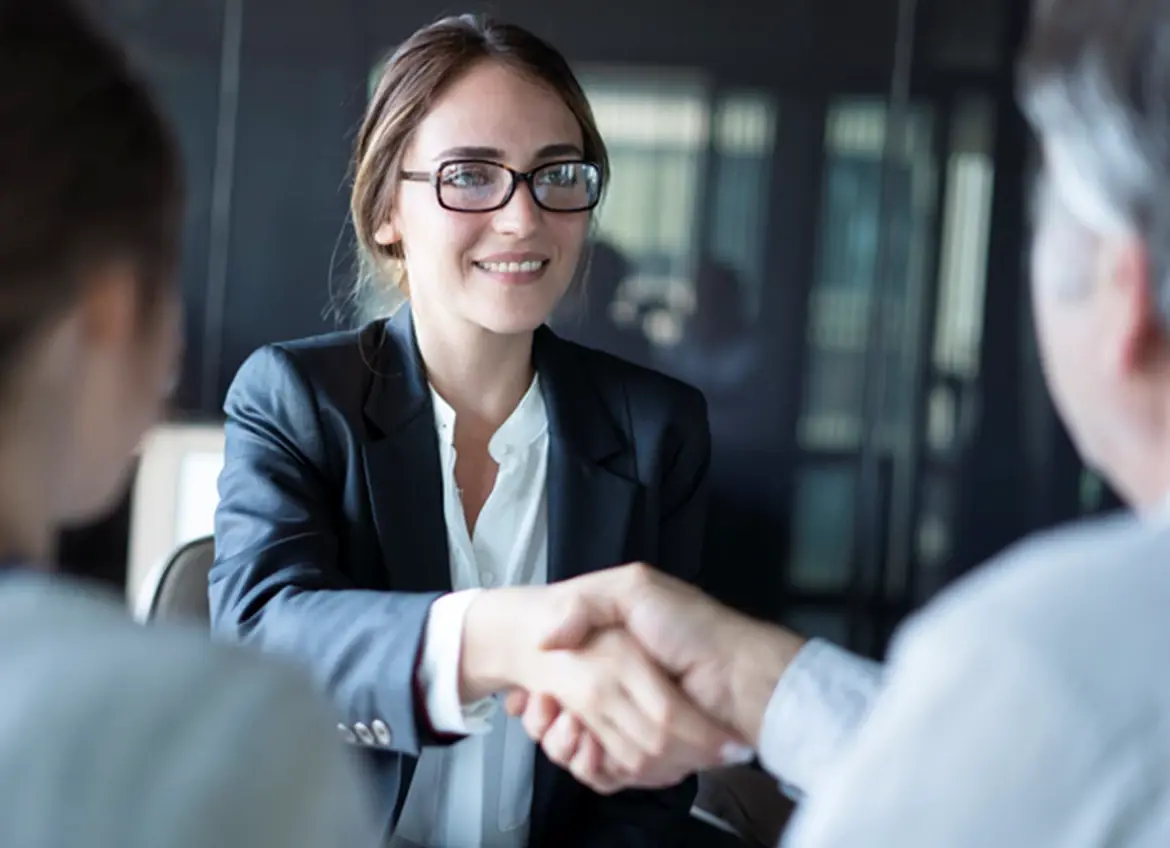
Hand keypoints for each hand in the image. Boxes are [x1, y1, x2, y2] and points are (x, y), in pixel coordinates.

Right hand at [514, 564, 806, 748]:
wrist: (738, 674)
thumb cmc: (691, 626)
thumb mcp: (634, 589)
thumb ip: (583, 604)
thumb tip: (543, 639)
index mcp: (611, 657)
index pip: (555, 680)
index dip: (536, 691)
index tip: (524, 692)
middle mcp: (618, 694)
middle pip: (559, 718)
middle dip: (544, 717)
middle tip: (538, 707)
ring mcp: (631, 729)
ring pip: (576, 749)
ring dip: (563, 743)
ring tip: (565, 726)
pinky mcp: (645, 761)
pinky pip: (605, 775)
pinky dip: (592, 766)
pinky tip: (587, 749)